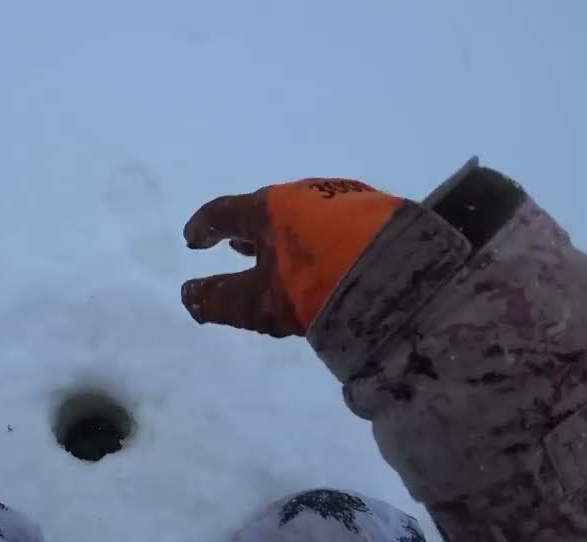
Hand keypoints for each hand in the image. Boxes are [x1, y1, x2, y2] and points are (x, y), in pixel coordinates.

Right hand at [181, 178, 402, 336]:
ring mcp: (342, 199)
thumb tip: (187, 296)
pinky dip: (317, 239)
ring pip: (301, 216)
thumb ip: (221, 299)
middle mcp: (303, 194)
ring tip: (279, 253)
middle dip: (247, 231)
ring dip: (284, 235)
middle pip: (265, 211)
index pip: (224, 212)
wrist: (399, 272)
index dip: (204, 227)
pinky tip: (327, 257)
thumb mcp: (261, 301)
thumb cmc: (315, 283)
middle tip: (234, 246)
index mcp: (268, 208)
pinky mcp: (375, 213)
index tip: (192, 240)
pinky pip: (333, 223)